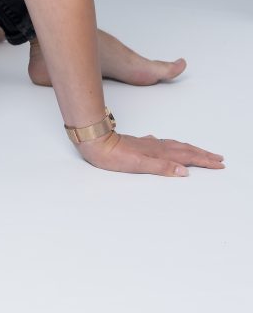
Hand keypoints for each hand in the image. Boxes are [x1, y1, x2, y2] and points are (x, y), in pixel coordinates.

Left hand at [77, 131, 224, 176]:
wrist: (94, 141)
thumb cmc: (112, 156)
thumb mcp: (138, 164)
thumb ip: (161, 167)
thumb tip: (185, 171)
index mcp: (157, 152)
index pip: (186, 156)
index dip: (203, 160)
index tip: (219, 164)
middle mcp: (154, 146)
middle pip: (184, 149)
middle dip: (202, 154)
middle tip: (218, 158)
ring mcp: (146, 144)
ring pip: (173, 146)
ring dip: (189, 149)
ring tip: (200, 152)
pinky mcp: (138, 144)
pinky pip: (161, 144)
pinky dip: (171, 147)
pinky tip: (164, 146)